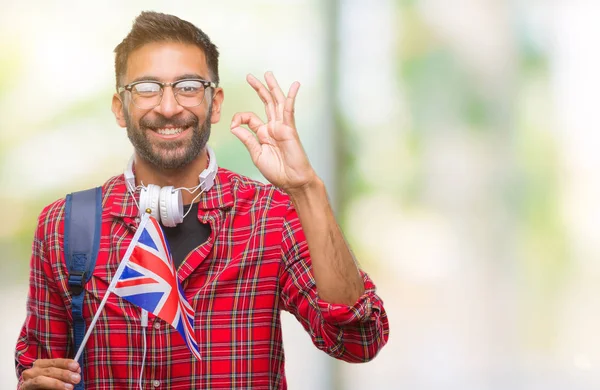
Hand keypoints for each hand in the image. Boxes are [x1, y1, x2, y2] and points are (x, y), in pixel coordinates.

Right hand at [21, 359, 80, 389]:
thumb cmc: (45, 383)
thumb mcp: (54, 376)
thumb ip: (63, 373)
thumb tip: (76, 372)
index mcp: (40, 364)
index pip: (54, 361)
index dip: (66, 363)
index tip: (77, 367)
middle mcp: (31, 371)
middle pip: (49, 370)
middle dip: (64, 374)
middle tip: (76, 378)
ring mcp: (26, 382)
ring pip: (41, 380)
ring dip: (57, 383)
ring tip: (69, 387)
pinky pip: (38, 388)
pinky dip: (50, 388)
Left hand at [230, 72, 317, 193]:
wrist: (292, 181)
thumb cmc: (278, 171)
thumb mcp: (256, 154)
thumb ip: (247, 138)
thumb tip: (234, 126)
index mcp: (264, 133)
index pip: (250, 118)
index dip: (239, 118)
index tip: (234, 125)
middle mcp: (273, 127)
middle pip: (266, 102)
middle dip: (258, 88)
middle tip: (250, 76)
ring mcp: (282, 126)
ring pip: (276, 102)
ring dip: (272, 87)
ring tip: (268, 74)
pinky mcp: (290, 129)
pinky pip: (289, 110)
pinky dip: (291, 97)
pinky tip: (295, 86)